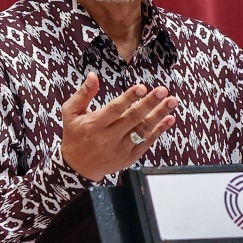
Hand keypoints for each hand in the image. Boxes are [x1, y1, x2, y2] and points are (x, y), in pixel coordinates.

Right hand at [60, 72, 177, 181]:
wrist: (78, 166)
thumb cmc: (75, 135)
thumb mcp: (71, 112)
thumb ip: (83, 94)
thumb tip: (93, 76)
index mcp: (95, 124)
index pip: (115, 109)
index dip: (129, 98)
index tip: (142, 87)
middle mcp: (109, 137)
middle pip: (133, 118)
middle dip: (149, 103)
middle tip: (163, 91)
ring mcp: (121, 148)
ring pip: (143, 130)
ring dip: (159, 115)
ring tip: (172, 101)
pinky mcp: (129, 157)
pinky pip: (146, 142)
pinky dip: (159, 131)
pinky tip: (169, 119)